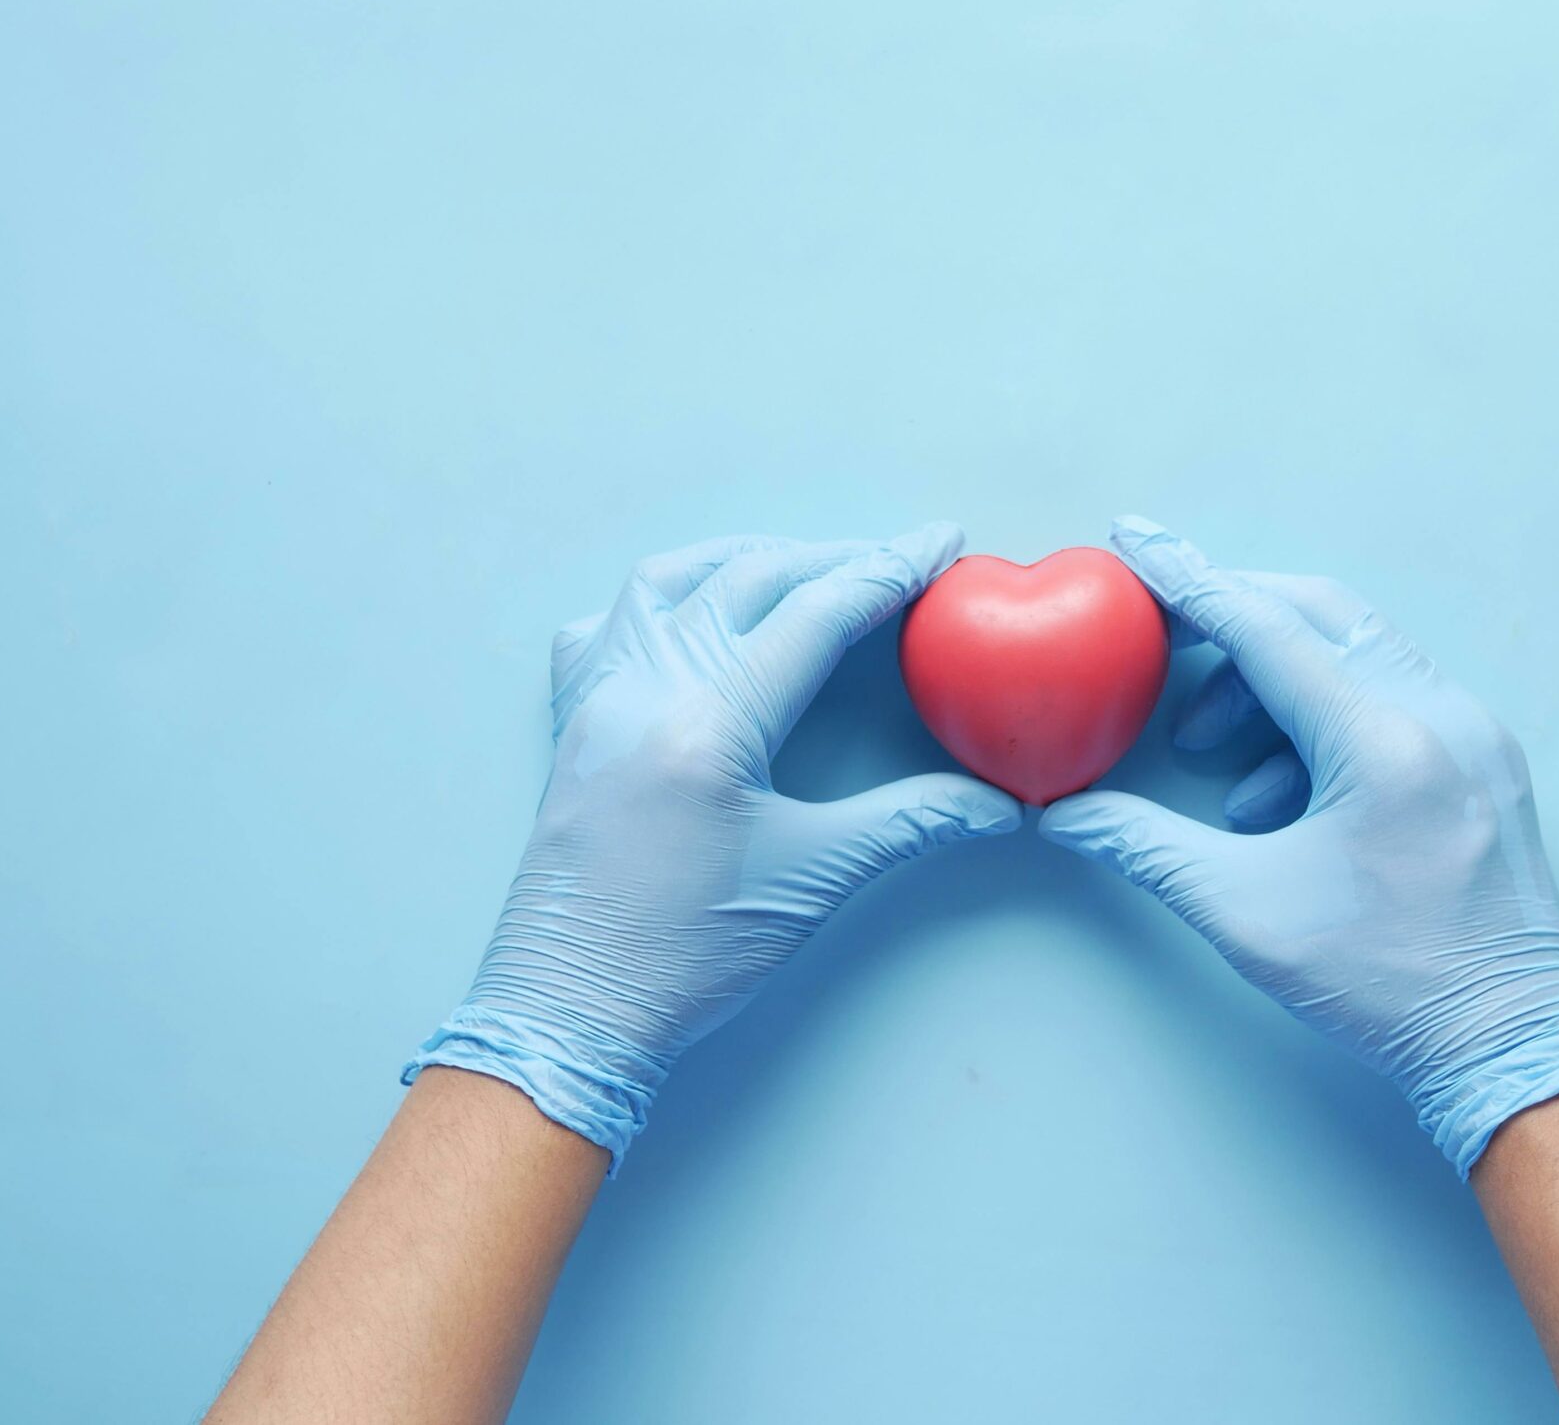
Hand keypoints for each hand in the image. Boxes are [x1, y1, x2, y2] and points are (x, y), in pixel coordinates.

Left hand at [407, 527, 1022, 1167]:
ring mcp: (596, 703)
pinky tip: (692, 613)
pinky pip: (605, 628)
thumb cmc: (681, 959)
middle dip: (834, 556)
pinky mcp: (571, 728)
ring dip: (744, 559)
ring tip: (806, 563)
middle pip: (749, 580)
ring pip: (669, 582)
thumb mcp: (811, 882)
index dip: (890, 571)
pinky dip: (658, 601)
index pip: (815, 615)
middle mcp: (643, 692)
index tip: (941, 543)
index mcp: (707, 726)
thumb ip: (907, 824)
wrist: (566, 1015)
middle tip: (898, 557)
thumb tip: (993, 805)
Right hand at [1039, 517, 1558, 1173]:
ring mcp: (1476, 735)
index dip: (1188, 582)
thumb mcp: (1245, 914)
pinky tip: (1283, 797)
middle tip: (1162, 647)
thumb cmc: (1387, 988)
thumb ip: (1147, 847)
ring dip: (1276, 685)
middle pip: (1319, 615)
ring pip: (1360, 653)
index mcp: (1384, 743)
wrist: (1509, 1048)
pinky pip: (1397, 696)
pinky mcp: (1488, 763)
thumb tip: (1067, 814)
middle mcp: (1442, 717)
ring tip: (1217, 764)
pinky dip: (1328, 718)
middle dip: (1232, 624)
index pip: (1266, 628)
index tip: (1135, 542)